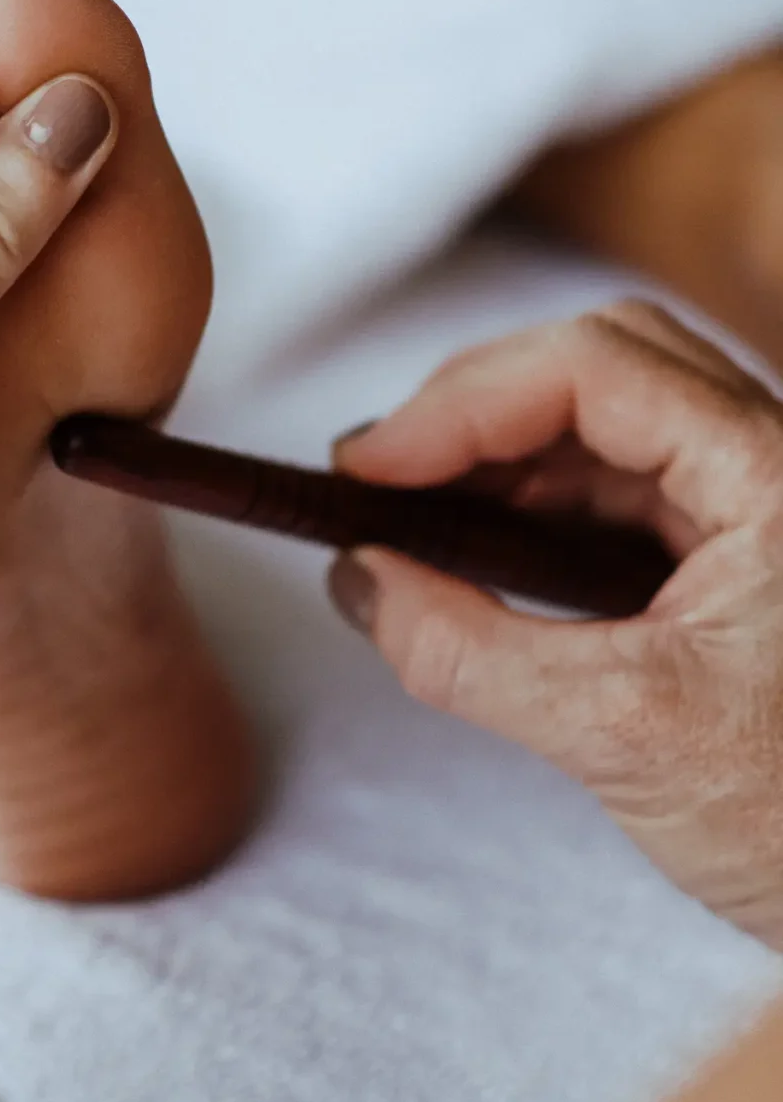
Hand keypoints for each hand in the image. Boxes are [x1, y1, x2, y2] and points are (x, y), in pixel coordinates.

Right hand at [331, 300, 782, 948]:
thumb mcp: (621, 738)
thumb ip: (468, 653)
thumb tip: (360, 582)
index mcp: (778, 479)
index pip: (597, 366)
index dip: (464, 402)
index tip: (368, 467)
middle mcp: (779, 466)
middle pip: (605, 363)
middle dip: (477, 409)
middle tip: (377, 479)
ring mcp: (765, 508)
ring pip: (613, 422)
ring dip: (503, 457)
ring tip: (411, 520)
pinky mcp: (748, 560)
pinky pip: (629, 491)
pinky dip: (539, 509)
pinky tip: (477, 556)